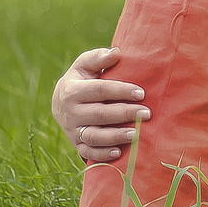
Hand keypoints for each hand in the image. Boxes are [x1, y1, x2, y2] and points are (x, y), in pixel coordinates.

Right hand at [50, 46, 146, 165]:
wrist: (60, 102)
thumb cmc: (81, 79)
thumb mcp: (84, 65)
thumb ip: (98, 58)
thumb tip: (117, 53)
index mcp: (71, 90)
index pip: (99, 90)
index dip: (121, 91)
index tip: (141, 92)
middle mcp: (70, 112)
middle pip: (99, 114)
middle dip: (125, 113)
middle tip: (147, 113)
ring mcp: (72, 130)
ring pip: (94, 136)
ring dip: (115, 136)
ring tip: (136, 134)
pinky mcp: (76, 144)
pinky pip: (89, 152)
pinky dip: (103, 154)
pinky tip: (119, 152)